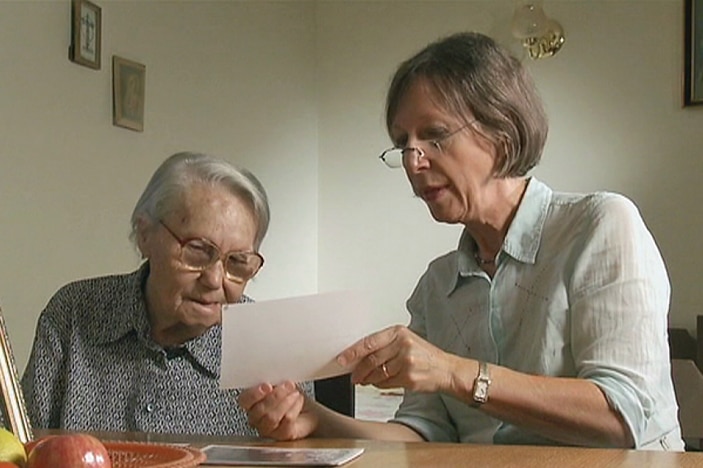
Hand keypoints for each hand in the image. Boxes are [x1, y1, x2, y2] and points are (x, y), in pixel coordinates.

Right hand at [238, 381, 318, 439]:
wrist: (308, 410)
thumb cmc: (290, 395)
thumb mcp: (280, 382)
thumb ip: (273, 380)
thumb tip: (274, 373)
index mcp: (251, 402)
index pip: (244, 400)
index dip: (254, 394)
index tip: (267, 386)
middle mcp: (256, 417)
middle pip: (259, 410)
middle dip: (276, 396)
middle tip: (288, 385)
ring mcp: (268, 428)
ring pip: (271, 418)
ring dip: (285, 402)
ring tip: (295, 393)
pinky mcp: (282, 435)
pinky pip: (286, 422)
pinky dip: (294, 408)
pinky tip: (298, 401)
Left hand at [337, 325, 457, 393]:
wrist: (446, 369)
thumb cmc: (424, 355)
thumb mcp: (406, 342)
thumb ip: (385, 345)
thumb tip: (359, 355)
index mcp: (399, 332)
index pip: (369, 342)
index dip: (353, 352)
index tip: (342, 358)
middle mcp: (403, 344)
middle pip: (371, 359)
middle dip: (358, 370)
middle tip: (352, 375)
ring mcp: (406, 361)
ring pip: (378, 373)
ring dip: (367, 379)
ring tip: (363, 380)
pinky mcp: (409, 377)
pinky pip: (386, 383)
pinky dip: (379, 384)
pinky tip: (379, 382)